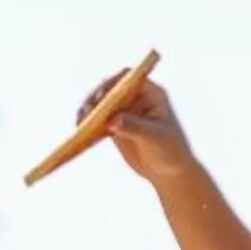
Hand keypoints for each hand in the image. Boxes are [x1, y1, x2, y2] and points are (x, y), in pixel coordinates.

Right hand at [77, 69, 198, 185]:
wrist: (169, 171)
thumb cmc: (171, 150)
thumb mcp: (155, 138)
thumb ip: (135, 127)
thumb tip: (113, 120)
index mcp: (150, 93)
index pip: (129, 78)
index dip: (114, 82)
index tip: (102, 95)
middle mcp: (135, 98)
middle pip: (110, 89)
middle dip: (96, 98)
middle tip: (87, 109)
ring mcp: (124, 111)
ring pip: (100, 105)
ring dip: (88, 111)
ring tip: (79, 121)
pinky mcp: (114, 126)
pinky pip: (97, 121)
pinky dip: (87, 125)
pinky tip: (79, 133)